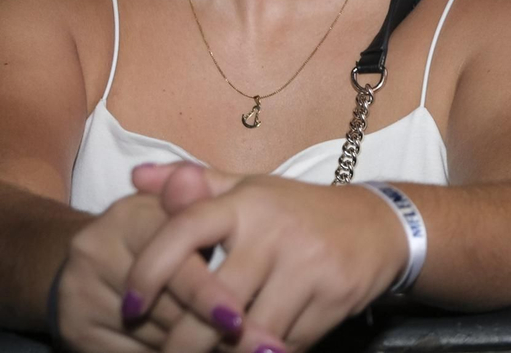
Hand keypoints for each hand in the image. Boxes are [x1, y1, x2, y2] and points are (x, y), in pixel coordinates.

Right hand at [54, 182, 243, 352]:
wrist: (95, 258)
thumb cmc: (160, 232)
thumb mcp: (182, 212)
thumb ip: (197, 199)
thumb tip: (190, 176)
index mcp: (128, 217)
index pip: (174, 263)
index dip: (209, 295)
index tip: (238, 320)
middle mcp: (96, 253)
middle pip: (165, 305)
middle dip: (210, 329)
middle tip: (254, 345)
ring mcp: (80, 294)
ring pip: (152, 334)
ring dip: (195, 346)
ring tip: (235, 349)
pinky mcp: (74, 330)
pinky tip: (193, 352)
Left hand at [126, 164, 405, 352]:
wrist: (380, 224)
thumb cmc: (298, 212)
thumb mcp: (250, 191)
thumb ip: (194, 186)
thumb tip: (137, 176)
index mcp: (246, 203)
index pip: (184, 231)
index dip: (149, 272)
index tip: (129, 308)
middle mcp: (275, 231)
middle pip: (213, 304)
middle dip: (182, 343)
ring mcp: (308, 265)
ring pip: (249, 334)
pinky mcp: (334, 296)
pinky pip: (286, 343)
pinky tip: (252, 352)